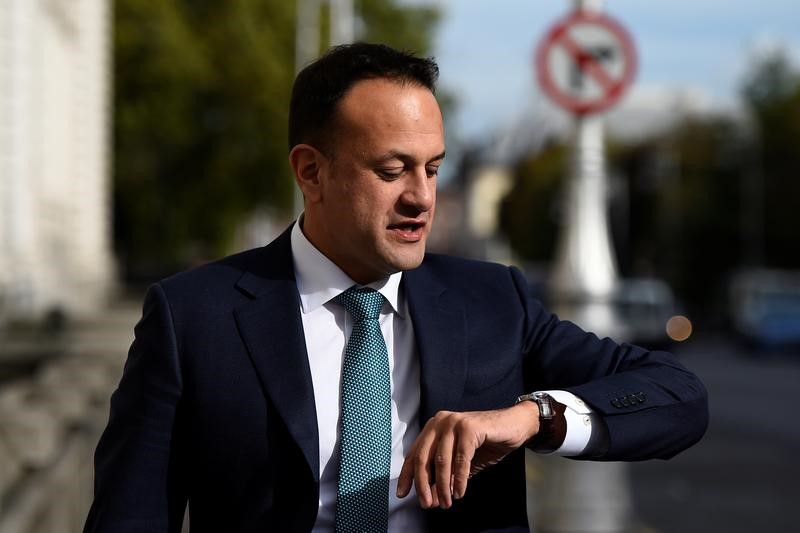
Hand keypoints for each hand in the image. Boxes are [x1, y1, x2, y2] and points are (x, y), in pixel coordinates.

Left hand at [396, 401, 538, 508]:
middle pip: (423, 458)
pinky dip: (459, 480)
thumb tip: (431, 498)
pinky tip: (460, 493)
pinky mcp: (469, 427)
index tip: (402, 494)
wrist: (514, 426)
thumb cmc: (486, 443)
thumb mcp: (460, 462)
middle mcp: (440, 421)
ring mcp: (454, 422)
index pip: (414, 453)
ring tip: (447, 502)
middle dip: (424, 485)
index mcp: (434, 427)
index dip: (407, 475)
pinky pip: (461, 460)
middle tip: (428, 504)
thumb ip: (445, 476)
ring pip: (441, 461)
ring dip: (443, 486)